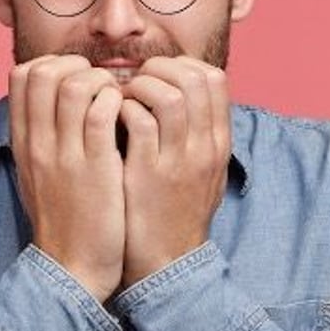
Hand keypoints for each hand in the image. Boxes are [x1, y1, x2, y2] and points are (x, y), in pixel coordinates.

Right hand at [9, 54, 126, 301]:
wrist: (71, 268)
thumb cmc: (64, 219)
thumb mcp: (38, 173)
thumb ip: (41, 136)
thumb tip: (55, 101)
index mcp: (23, 142)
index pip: (22, 76)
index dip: (53, 64)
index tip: (77, 79)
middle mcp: (38, 143)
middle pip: (42, 72)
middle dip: (76, 65)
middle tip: (100, 83)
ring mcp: (66, 155)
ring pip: (74, 86)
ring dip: (102, 81)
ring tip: (117, 99)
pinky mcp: (96, 169)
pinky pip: (103, 114)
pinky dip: (118, 104)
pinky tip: (128, 117)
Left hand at [118, 56, 230, 287]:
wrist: (167, 265)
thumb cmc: (176, 215)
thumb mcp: (204, 173)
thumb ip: (198, 135)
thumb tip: (183, 96)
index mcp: (218, 144)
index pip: (214, 79)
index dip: (182, 65)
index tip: (158, 74)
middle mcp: (204, 148)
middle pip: (195, 79)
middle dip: (160, 68)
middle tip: (135, 80)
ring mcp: (178, 161)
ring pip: (170, 95)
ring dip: (140, 86)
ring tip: (123, 98)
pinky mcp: (148, 175)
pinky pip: (140, 121)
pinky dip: (122, 109)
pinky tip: (111, 119)